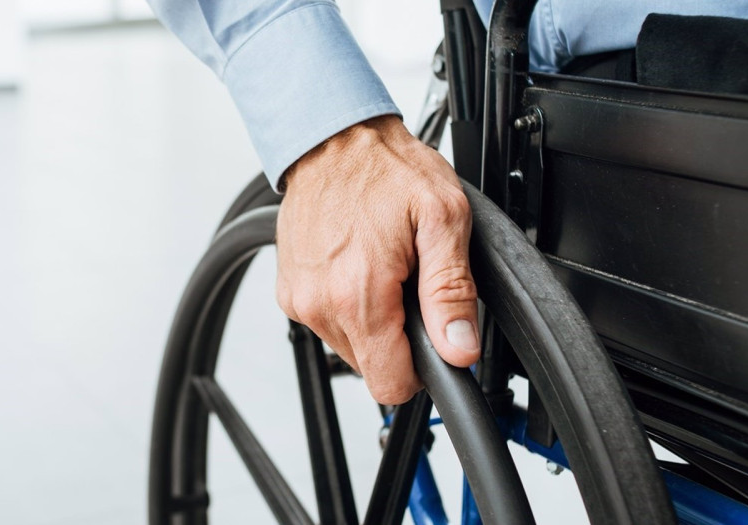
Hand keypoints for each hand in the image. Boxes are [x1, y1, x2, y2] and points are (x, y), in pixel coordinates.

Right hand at [275, 115, 479, 404]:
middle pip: (371, 366)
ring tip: (381, 266)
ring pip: (349, 346)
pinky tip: (356, 263)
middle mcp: (320, 305)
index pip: (390, 385)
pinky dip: (346, 303)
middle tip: (407, 282)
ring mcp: (299, 299)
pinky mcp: (289, 292)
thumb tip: (459, 348)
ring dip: (372, 318)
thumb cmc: (386, 170)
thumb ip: (452, 292)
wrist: (332, 140)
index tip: (428, 335)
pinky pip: (327, 321)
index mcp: (359, 295)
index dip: (420, 369)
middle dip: (397, 334)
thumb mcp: (442, 219)